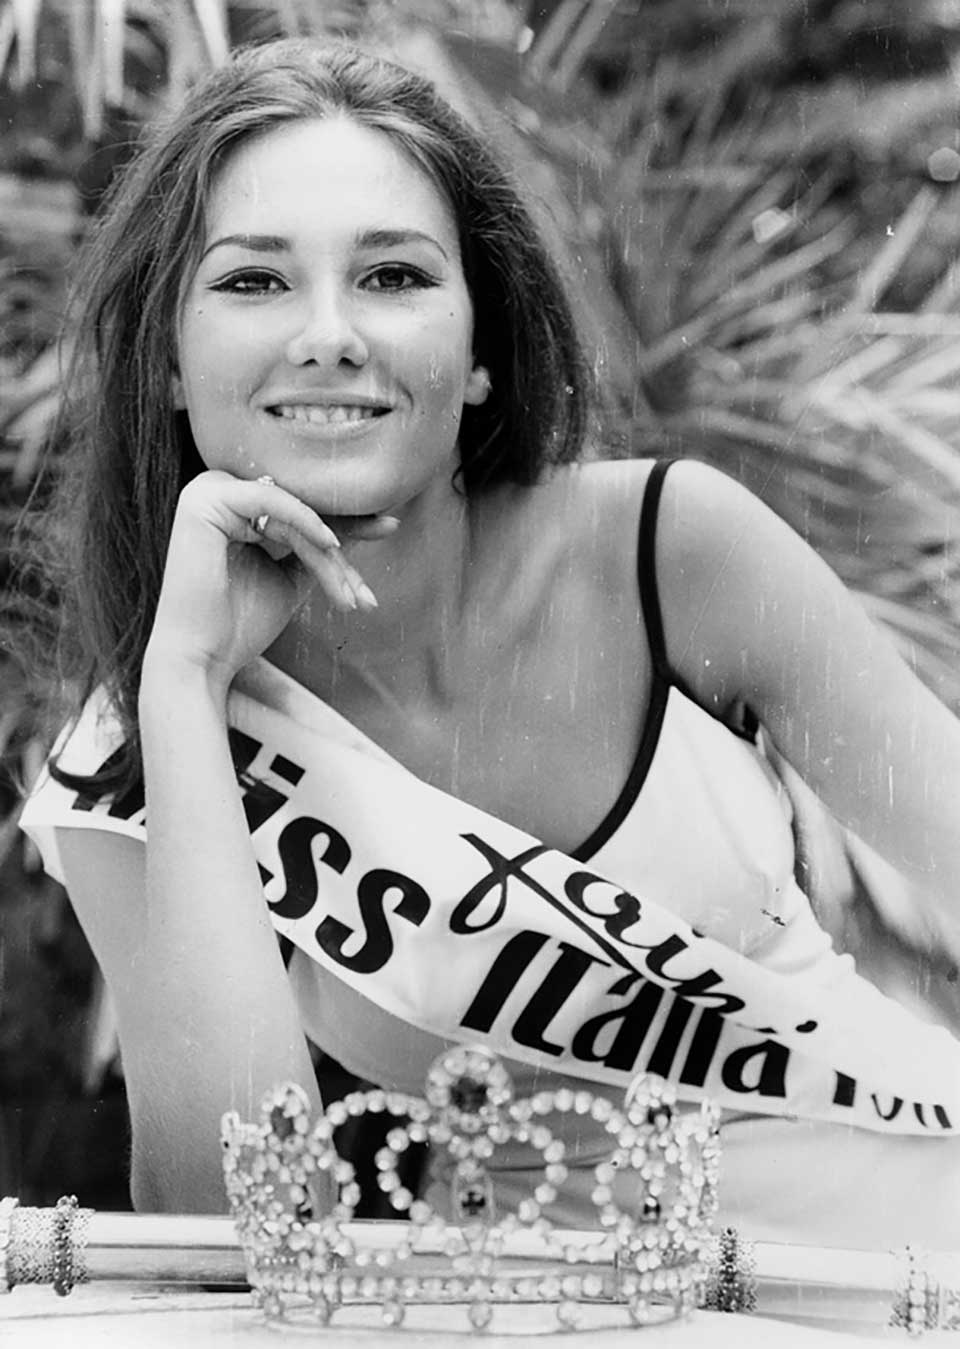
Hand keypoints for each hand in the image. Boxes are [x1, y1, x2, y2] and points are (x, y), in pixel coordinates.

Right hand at [144, 470, 396, 688]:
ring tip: (348, 596)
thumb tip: (372, 521)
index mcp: (232, 506)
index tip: (389, 527)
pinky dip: (305, 522)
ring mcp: (206, 492)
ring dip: (327, 554)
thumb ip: (320, 547)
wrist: (202, 660)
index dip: (347, 520)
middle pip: (299, 509)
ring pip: (291, 511)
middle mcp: (216, 491)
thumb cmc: (241, 625)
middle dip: (342, 546)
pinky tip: (331, 545)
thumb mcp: (292, 576)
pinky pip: (271, 501)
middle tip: (367, 589)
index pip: (300, 507)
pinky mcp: (203, 501)